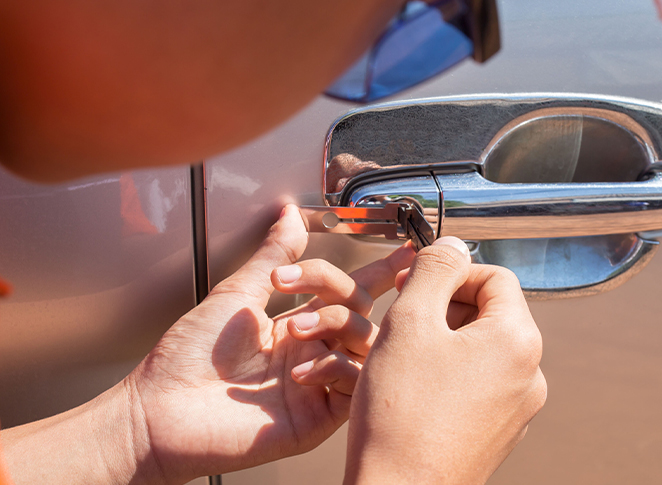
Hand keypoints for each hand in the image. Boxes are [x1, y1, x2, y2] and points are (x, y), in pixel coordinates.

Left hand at [125, 204, 414, 482]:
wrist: (162, 409)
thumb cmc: (188, 356)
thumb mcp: (236, 293)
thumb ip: (274, 255)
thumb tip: (289, 214)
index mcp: (296, 324)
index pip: (350, 292)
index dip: (381, 272)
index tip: (405, 251)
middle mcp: (313, 351)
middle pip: (363, 311)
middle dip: (341, 290)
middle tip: (305, 288)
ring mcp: (318, 383)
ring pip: (365, 344)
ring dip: (336, 325)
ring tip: (296, 331)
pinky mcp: (318, 416)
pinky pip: (354, 385)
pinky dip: (336, 369)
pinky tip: (301, 370)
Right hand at [344, 237, 546, 484]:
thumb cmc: (403, 416)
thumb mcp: (410, 322)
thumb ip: (434, 270)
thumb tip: (453, 245)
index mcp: (517, 341)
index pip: (495, 277)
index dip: (451, 273)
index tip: (417, 285)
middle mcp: (530, 374)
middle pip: (492, 313)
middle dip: (447, 307)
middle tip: (406, 320)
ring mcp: (518, 407)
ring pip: (483, 349)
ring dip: (446, 341)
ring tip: (406, 358)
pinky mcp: (500, 430)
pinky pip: (480, 384)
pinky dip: (450, 374)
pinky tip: (417, 389)